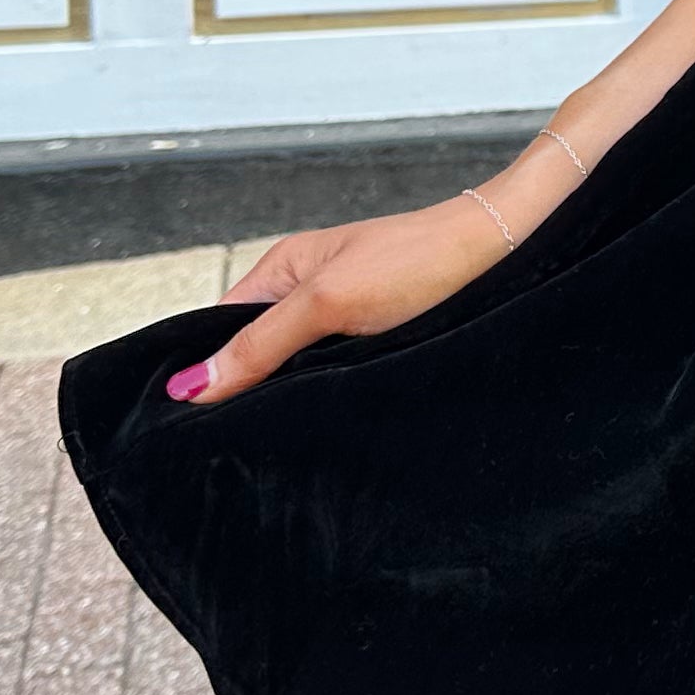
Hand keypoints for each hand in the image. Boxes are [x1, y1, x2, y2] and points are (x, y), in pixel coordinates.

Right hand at [166, 198, 509, 406]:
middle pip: (256, 350)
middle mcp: (308, 290)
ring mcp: (344, 314)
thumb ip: (262, 343)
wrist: (505, 252)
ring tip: (275, 436)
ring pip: (295, 366)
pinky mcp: (378, 335)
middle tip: (232, 441)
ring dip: (288, 394)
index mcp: (283, 269)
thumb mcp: (328, 303)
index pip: (219, 327)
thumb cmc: (419, 261)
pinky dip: (325, 392)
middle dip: (245, 389)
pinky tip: (324, 418)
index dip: (205, 370)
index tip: (188, 423)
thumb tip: (190, 386)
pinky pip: (333, 371)